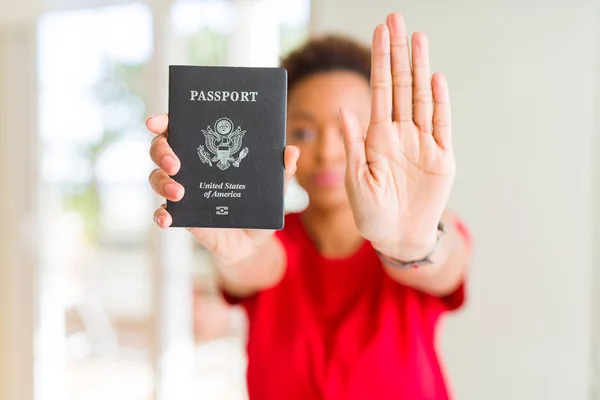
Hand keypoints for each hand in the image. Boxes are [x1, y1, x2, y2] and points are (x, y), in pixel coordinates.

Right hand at [147, 114, 299, 263]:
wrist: (253, 242)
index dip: (165, 121)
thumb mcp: (275, 187)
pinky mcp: (181, 216)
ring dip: (162, 182)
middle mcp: (189, 166)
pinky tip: (167, 218)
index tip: (156, 122)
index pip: (181, 128)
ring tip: (179, 192)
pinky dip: (161, 215)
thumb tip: (291, 150)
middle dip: (162, 151)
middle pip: (161, 149)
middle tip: (175, 163)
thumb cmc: (259, 205)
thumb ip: (282, 170)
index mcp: (208, 150)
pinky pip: (161, 213)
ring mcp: (181, 191)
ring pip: (156, 178)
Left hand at [339, 13, 454, 259]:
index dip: (380, 60)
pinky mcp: (442, 158)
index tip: (380, 31)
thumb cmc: (371, 213)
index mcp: (377, 136)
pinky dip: (440, 102)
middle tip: (397, 19)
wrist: (397, 237)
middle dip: (398, 53)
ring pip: (421, 97)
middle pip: (401, 85)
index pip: (379, 89)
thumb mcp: (355, 179)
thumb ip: (353, 144)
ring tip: (418, 38)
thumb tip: (342, 109)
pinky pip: (441, 124)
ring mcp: (422, 143)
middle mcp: (400, 133)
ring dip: (419, 68)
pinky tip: (435, 78)